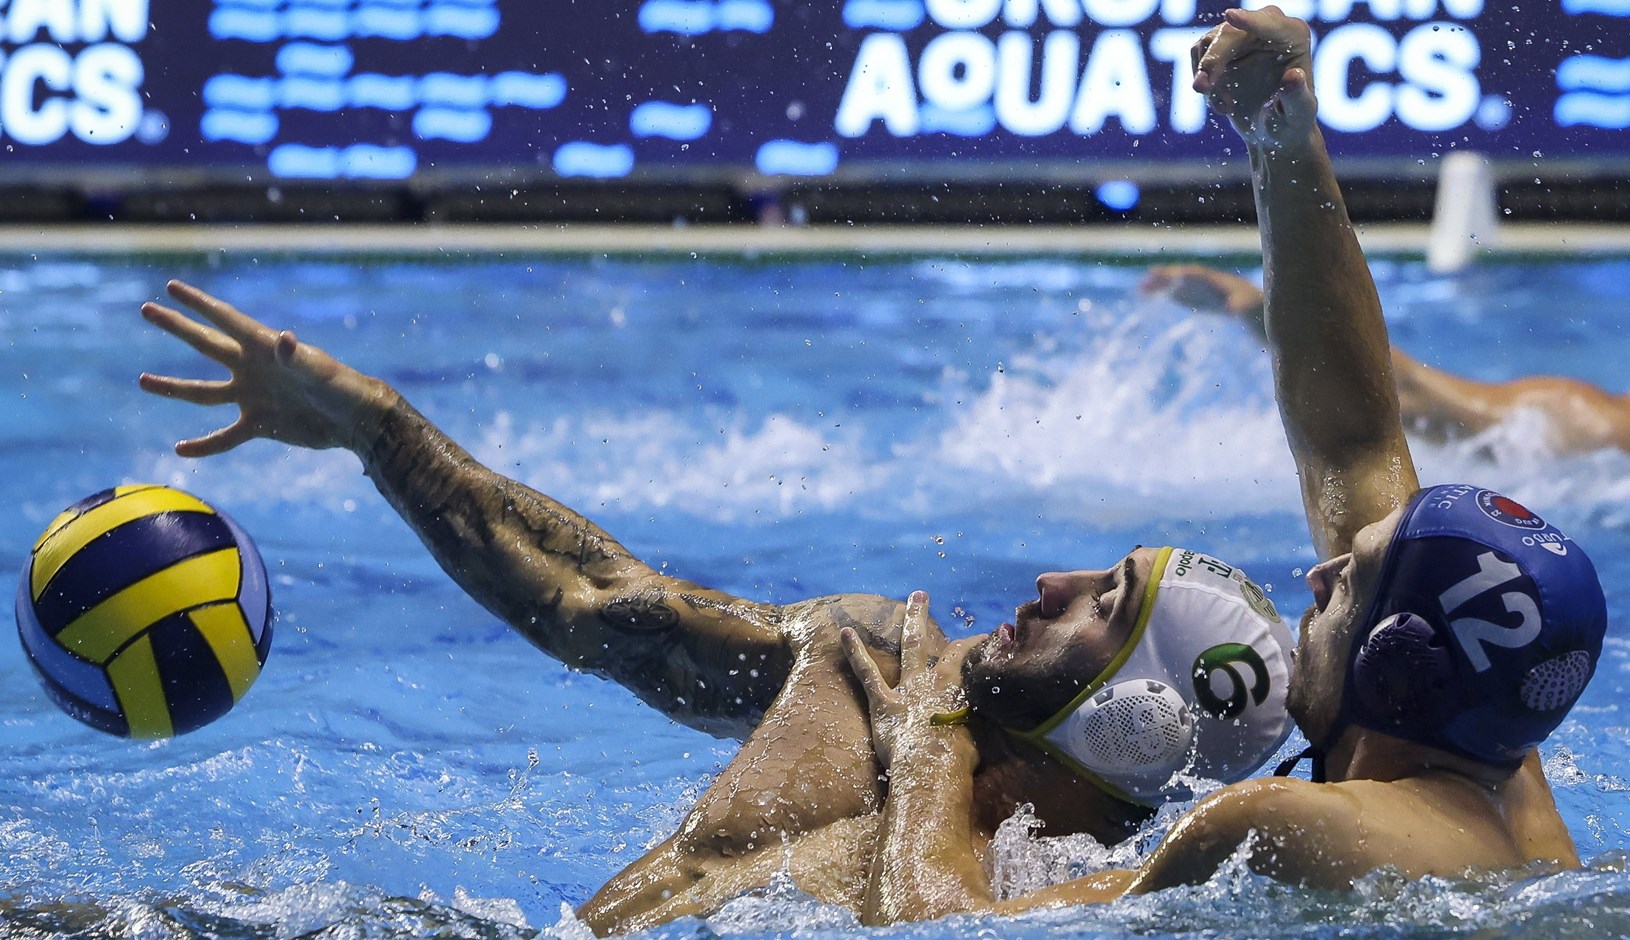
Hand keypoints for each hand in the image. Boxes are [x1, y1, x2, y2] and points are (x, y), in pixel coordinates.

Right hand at [139, 280, 392, 456]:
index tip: (172, 286)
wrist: (355, 421)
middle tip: (147, 308)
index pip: (225, 319)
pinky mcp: (259, 424)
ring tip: (142, 380)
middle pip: (206, 344)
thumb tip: (283, 338)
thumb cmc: (339, 386)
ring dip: (174, 388)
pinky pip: (224, 437)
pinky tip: (181, 450)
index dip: (199, 303)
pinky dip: (205, 445)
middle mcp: (252, 368)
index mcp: (263, 348)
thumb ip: (295, 355)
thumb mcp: (316, 368)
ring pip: (204, 392)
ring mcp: (253, 396)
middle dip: (177, 326)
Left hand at [841, 591, 974, 772]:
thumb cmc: (959, 759)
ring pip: (909, 647)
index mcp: (955, 687)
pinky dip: (856, 652)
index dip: (971, 642)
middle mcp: (931, 681)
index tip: (978, 635)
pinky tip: (845, 632)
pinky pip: (868, 674)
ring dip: (907, 622)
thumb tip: (996, 715)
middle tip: (919, 594)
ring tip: (900, 601)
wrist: (931, 771)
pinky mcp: (883, 705)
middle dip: (922, 617)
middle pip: (929, 642)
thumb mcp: (981, 735)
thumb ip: (982, 718)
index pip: (963, 654)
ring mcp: (906, 690)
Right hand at [1141, 265, 1264, 316]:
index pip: (1202, 275)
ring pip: (1175, 283)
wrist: (1250, 305)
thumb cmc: (1252, 305)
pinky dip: (1160, 292)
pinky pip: (1173, 292)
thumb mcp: (1250, 305)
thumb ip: (1242, 305)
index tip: (1176, 274)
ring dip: (1158, 283)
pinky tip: (1145, 294)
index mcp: (1219, 281)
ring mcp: (1196, 288)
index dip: (1189, 274)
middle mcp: (1204, 282)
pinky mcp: (1192, 297)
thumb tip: (1235, 308)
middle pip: (1183, 276)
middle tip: (1150, 275)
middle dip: (1168, 275)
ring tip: (1140, 287)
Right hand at [1192, 7, 1316, 150]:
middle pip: (1230, 32)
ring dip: (1208, 76)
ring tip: (1224, 107)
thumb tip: (1293, 76)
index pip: (1269, 23)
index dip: (1250, 22)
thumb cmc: (1291, 121)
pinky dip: (1204, 81)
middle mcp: (1268, 28)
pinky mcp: (1222, 47)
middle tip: (1201, 88)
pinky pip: (1200, 54)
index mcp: (1293, 36)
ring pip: (1210, 42)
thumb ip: (1297, 97)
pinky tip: (1222, 102)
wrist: (1273, 131)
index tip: (1230, 17)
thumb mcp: (1298, 114)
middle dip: (1214, 59)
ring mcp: (1243, 35)